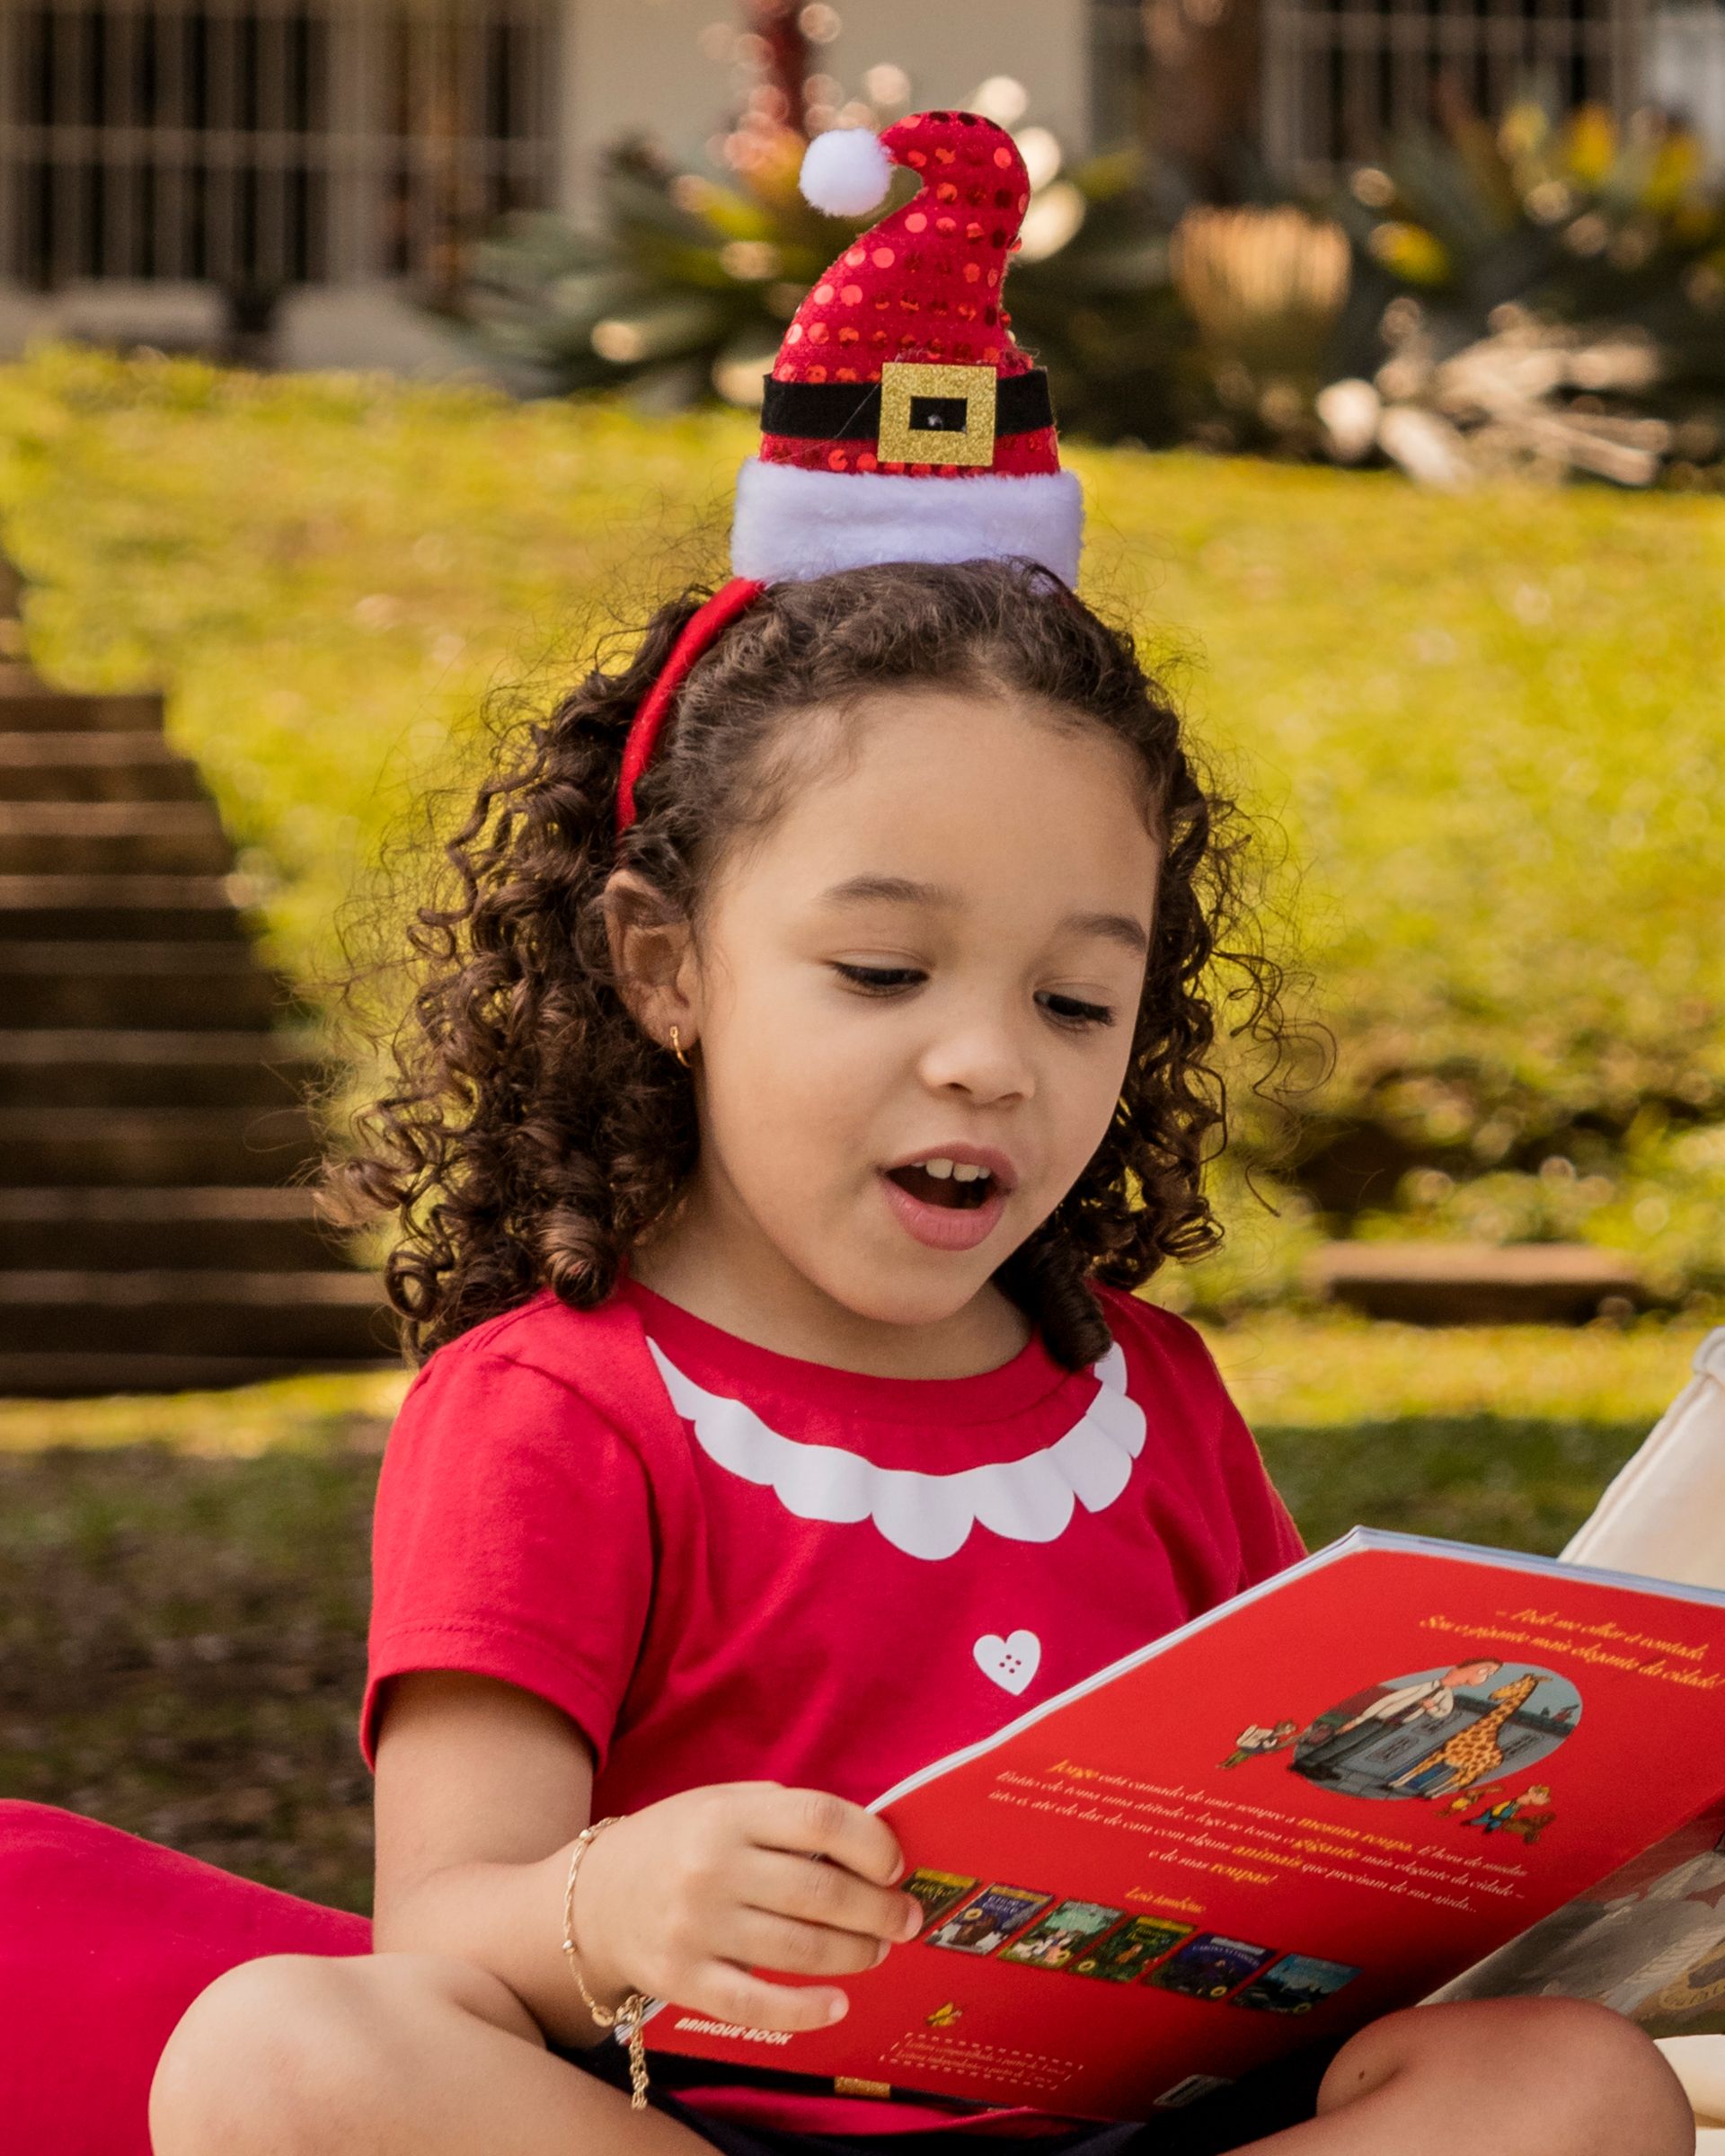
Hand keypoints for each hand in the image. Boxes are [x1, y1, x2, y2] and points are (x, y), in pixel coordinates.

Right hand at [569, 1782, 928, 2032]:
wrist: (592, 1897)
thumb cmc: (676, 1844)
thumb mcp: (720, 1803)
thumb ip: (782, 1813)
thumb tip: (865, 1842)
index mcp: (729, 1815)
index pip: (819, 1820)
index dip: (871, 1843)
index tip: (895, 1865)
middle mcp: (713, 1867)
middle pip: (820, 1891)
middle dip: (879, 1910)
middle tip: (905, 1918)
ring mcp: (696, 1927)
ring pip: (800, 1950)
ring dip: (854, 1954)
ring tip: (877, 1950)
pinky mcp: (683, 1980)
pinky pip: (756, 2004)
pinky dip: (805, 2011)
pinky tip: (837, 2004)